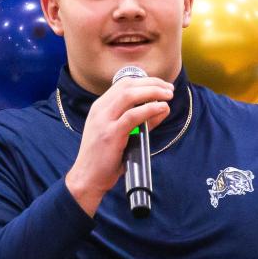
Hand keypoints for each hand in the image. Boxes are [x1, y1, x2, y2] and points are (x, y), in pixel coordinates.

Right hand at [65, 76, 174, 216]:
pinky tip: (162, 108)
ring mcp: (104, 120)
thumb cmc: (106, 159)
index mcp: (101, 107)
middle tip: (169, 88)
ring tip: (168, 95)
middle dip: (152, 83)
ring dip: (152, 92)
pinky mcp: (110, 133)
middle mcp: (100, 110)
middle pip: (128, 85)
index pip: (123, 84)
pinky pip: (132, 116)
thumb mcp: (123, 135)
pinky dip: (149, 109)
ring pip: (129, 95)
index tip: (162, 85)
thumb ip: (142, 121)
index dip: (145, 81)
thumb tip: (162, 108)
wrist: (88, 177)